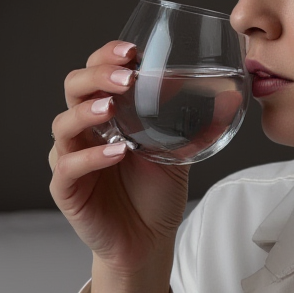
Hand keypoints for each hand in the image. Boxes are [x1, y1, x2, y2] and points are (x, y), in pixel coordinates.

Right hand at [49, 41, 190, 277]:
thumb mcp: (178, 153)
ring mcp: (71, 158)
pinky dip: (90, 157)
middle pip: (73, 89)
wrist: (148, 241)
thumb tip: (230, 95)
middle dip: (96, 77)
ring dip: (87, 112)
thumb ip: (193, 124)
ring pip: (63, 125)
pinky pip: (69, 167)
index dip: (106, 57)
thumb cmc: (156, 194)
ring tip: (111, 108)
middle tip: (125, 78)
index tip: (131, 51)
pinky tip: (116, 152)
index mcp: (106, 115)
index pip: (95, 73)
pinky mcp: (67, 190)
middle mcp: (83, 131)